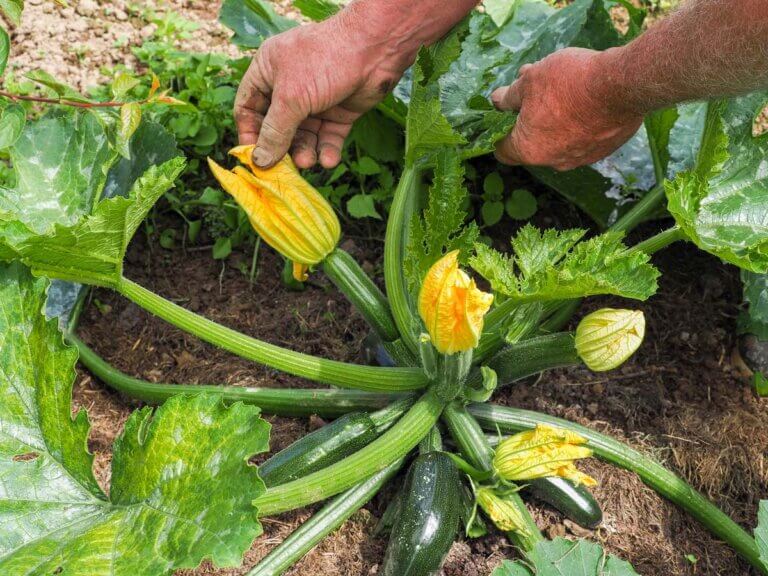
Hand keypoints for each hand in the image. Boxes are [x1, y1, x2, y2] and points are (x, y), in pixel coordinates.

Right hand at [234, 14, 404, 169]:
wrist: (375, 49)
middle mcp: (289, 87)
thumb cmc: (325, 60)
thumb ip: (274, 131)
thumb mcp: (291, 97)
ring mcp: (315, 100)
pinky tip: (329, 160)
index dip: (250, 134)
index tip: (253, 159)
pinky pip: (327, 137)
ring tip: (309, 162)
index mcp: (268, 72)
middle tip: (284, 170)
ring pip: (303, 136)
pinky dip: (327, 150)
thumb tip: (259, 161)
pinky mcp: (338, 112)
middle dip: (281, 148)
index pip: (248, 108)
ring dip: (305, 152)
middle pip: (277, 127)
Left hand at [491, 48, 643, 171]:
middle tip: (536, 90)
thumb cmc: (568, 83)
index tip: (505, 114)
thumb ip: (509, 96)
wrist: (622, 85)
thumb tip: (496, 101)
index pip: (503, 151)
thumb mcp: (530, 80)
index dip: (500, 132)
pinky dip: (579, 122)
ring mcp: (580, 159)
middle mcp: (553, 161)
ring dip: (555, 118)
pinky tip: (586, 97)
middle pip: (532, 143)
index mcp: (528, 149)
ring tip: (562, 87)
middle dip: (530, 118)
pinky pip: (583, 138)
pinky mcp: (603, 150)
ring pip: (558, 140)